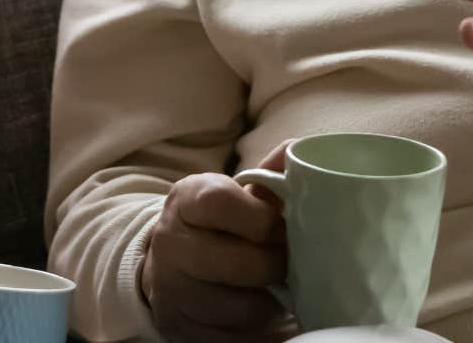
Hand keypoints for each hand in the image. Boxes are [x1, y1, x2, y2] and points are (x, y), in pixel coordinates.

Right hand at [141, 142, 292, 342]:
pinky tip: (269, 317)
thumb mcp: (234, 193)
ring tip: (279, 290)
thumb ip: (269, 175)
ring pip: (240, 307)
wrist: (169, 262)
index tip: (283, 227)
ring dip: (271, 303)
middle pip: (238, 263)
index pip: (220, 203)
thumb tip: (303, 150)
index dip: (262, 219)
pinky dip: (261, 333)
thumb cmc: (217, 224)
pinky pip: (234, 339)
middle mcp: (170, 243)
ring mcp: (172, 289)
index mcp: (185, 200)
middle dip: (276, 266)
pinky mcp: (180, 327)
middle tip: (290, 264)